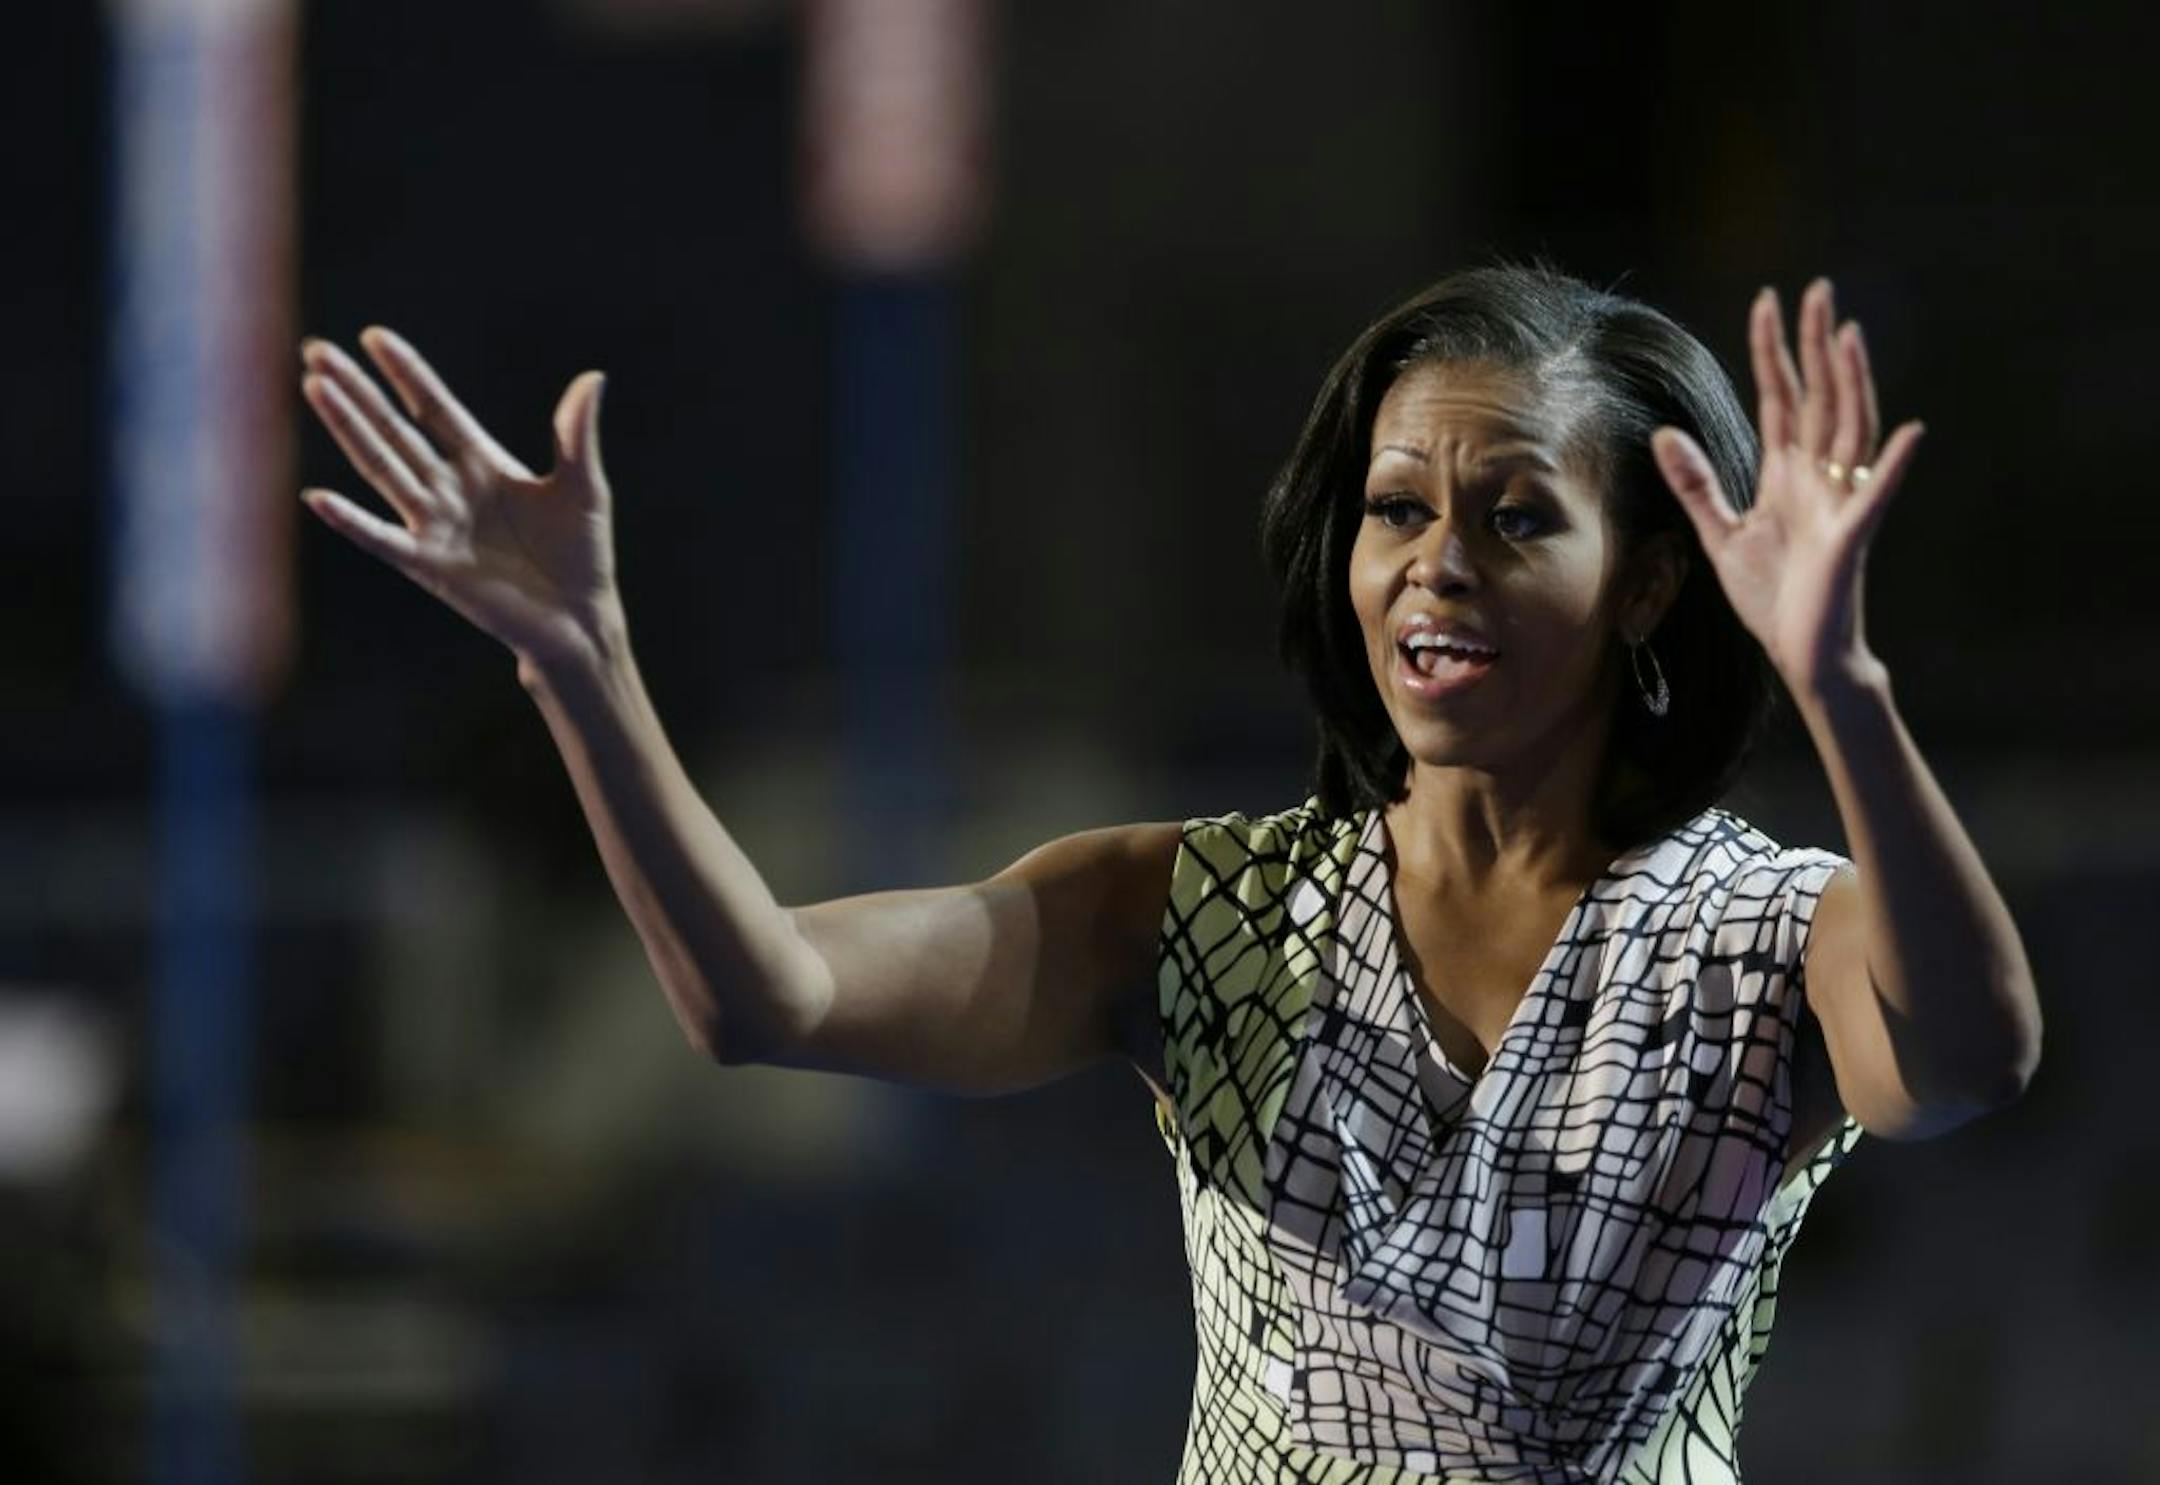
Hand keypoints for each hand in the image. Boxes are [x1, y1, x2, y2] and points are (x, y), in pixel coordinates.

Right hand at [298, 328, 622, 672]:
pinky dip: (351, 521)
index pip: (435, 408)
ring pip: (381, 468)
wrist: (580, 620)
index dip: (406, 374)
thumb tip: (593, 377)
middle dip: (357, 390)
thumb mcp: (584, 487)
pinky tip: (319, 497)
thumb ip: (576, 435)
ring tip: (316, 388)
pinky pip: (383, 539)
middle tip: (317, 350)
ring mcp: (436, 526)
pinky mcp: (431, 566)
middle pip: (394, 429)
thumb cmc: (582, 553)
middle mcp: (450, 489)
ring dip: (348, 429)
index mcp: (483, 463)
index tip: (374, 336)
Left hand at [1648, 278, 1923, 695]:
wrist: (1800, 652)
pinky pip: (1876, 497)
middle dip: (1817, 346)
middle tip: (1817, 290)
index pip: (1780, 399)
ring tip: (1848, 335)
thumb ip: (1697, 485)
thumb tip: (1663, 434)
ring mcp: (1839, 505)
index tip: (1768, 303)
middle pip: (1819, 398)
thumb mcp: (1722, 535)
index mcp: (1785, 475)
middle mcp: (1817, 480)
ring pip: (1850, 431)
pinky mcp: (1851, 540)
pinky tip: (1910, 432)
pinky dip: (1894, 466)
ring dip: (1852, 384)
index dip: (1774, 352)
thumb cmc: (1772, 597)